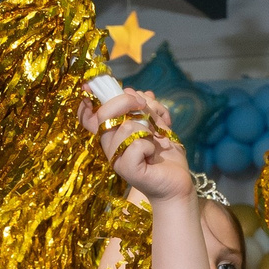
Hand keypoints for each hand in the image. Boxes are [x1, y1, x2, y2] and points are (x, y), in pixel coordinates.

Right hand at [79, 88, 188, 203]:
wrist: (178, 183)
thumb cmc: (166, 155)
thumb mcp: (157, 124)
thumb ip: (144, 107)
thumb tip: (131, 91)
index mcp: (113, 135)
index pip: (90, 116)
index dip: (89, 99)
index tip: (90, 85)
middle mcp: (110, 147)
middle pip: (104, 114)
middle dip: (125, 101)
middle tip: (143, 105)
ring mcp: (116, 159)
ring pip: (126, 128)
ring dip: (147, 130)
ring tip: (155, 142)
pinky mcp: (127, 170)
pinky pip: (136, 144)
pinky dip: (151, 145)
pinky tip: (154, 155)